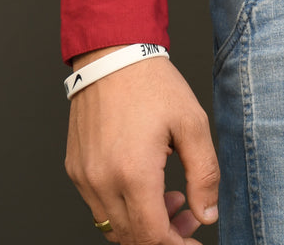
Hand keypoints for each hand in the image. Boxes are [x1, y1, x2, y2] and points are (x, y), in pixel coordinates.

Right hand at [65, 49, 219, 243]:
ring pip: (112, 226)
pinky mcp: (75, 169)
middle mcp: (101, 181)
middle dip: (164, 236)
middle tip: (190, 217)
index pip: (151, 236)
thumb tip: (207, 214)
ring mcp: (84, 177)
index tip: (194, 240)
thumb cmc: (154, 86)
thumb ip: (203, 175)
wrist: (113, 57)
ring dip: (144, 224)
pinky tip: (148, 185)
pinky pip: (98, 206)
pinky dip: (124, 208)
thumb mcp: (193, 125)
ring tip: (173, 197)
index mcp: (132, 173)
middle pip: (131, 238)